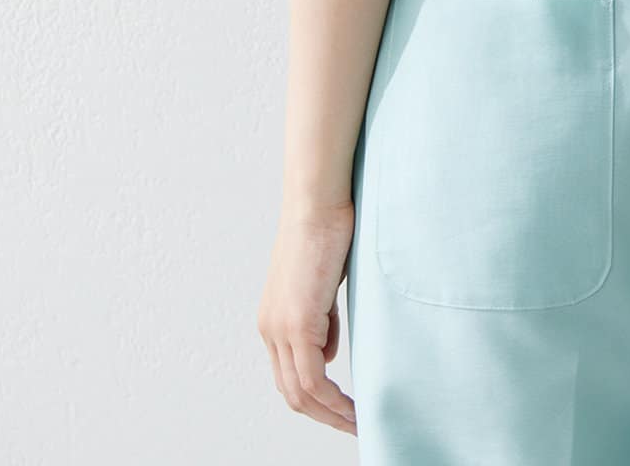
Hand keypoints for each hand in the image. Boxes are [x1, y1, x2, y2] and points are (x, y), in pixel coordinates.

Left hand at [257, 199, 357, 434]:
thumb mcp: (323, 286)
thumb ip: (323, 321)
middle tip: (354, 427)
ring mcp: (280, 328)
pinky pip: (312, 378)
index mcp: (275, 321)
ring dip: (331, 415)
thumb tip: (326, 354)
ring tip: (358, 424)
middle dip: (324, 417)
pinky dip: (333, 400)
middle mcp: (271, 330)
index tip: (346, 410)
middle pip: (292, 393)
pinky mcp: (297, 322)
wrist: (318, 203)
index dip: (317, 400)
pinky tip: (353, 407)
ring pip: (300, 393)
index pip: (291, 376)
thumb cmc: (328, 231)